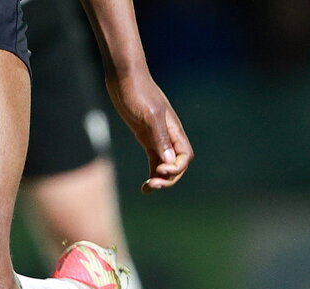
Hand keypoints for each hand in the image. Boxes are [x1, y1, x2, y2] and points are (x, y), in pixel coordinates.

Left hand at [105, 71, 192, 192]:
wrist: (124, 78)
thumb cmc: (138, 93)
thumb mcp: (149, 116)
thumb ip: (160, 138)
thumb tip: (169, 162)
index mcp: (174, 130)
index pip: (185, 157)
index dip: (176, 169)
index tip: (159, 171)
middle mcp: (168, 136)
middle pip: (177, 164)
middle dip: (168, 178)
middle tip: (152, 185)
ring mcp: (156, 137)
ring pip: (165, 165)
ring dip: (159, 179)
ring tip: (147, 189)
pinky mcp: (145, 137)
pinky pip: (154, 160)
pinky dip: (151, 173)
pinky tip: (144, 185)